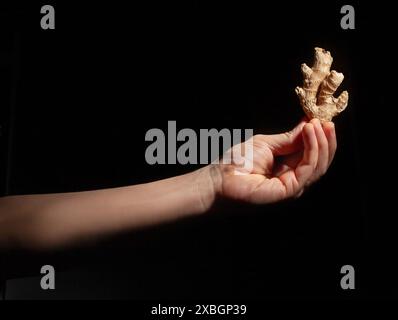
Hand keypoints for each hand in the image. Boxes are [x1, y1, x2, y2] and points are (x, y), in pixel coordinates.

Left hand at [209, 118, 335, 203]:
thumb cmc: (237, 162)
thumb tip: (308, 125)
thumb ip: (289, 139)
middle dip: (326, 141)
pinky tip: (309, 133)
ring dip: (321, 143)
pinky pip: (307, 169)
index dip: (320, 138)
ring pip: (317, 166)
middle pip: (320, 162)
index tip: (323, 119)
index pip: (312, 155)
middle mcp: (293, 179)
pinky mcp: (288, 191)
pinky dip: (311, 149)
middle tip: (328, 122)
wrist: (219, 178)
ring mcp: (292, 188)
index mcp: (288, 169)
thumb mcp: (267, 144)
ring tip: (318, 124)